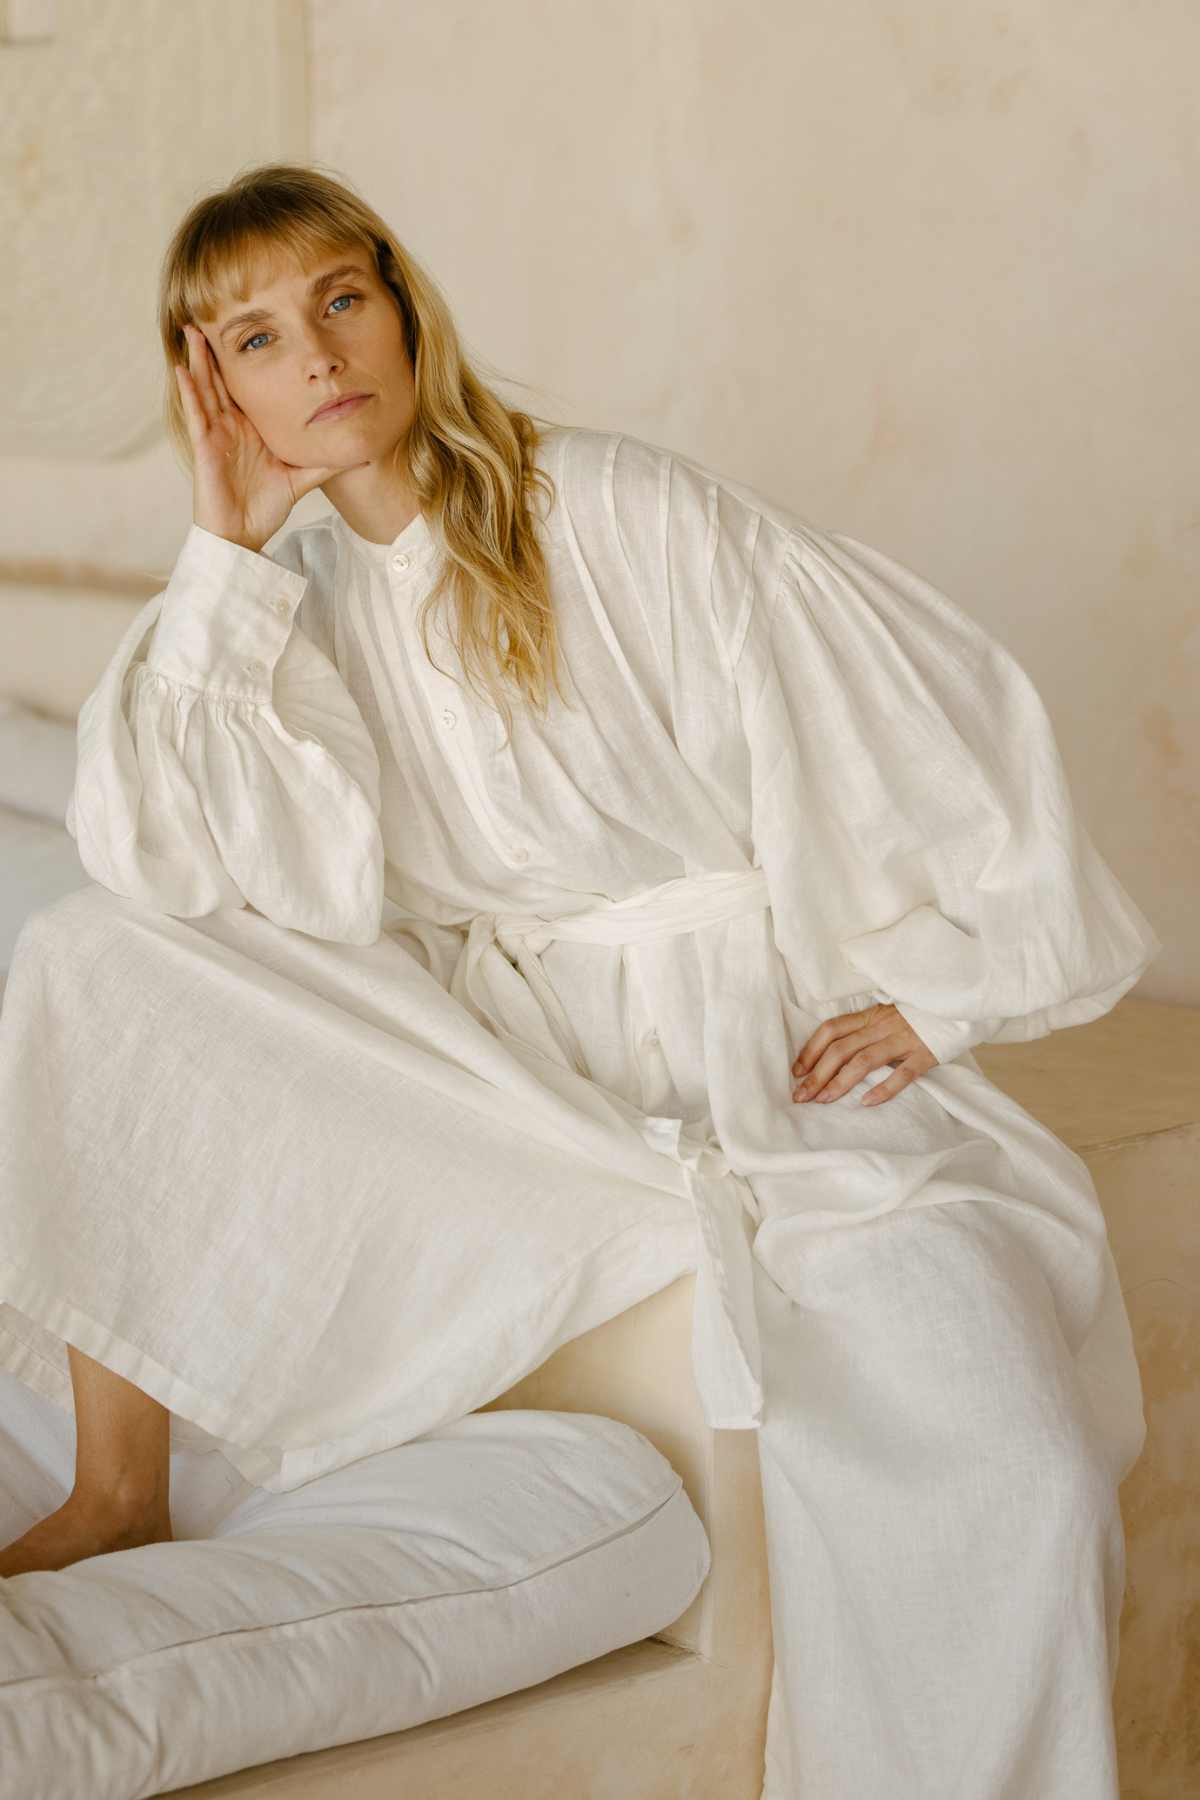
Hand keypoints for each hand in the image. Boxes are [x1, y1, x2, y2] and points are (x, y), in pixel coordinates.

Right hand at [174, 323, 365, 553]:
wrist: (243, 536)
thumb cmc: (264, 508)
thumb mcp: (300, 479)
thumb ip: (325, 464)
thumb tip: (360, 455)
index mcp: (250, 428)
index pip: (245, 388)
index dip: (243, 361)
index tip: (249, 332)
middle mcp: (230, 426)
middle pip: (221, 380)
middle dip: (215, 350)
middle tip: (210, 316)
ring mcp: (215, 435)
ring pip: (204, 389)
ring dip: (198, 360)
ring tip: (193, 330)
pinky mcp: (204, 447)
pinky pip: (195, 415)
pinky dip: (189, 391)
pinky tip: (182, 369)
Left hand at [790, 1002, 935, 1107]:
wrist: (958, 1004)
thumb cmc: (919, 1014)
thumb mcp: (888, 1013)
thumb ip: (866, 1028)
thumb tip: (835, 1053)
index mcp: (871, 1016)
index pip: (831, 1030)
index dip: (810, 1050)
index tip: (796, 1071)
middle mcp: (882, 1026)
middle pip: (841, 1049)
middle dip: (817, 1074)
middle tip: (801, 1096)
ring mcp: (903, 1040)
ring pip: (864, 1061)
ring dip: (840, 1082)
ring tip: (823, 1101)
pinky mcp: (924, 1054)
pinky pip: (902, 1074)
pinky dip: (883, 1088)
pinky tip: (866, 1103)